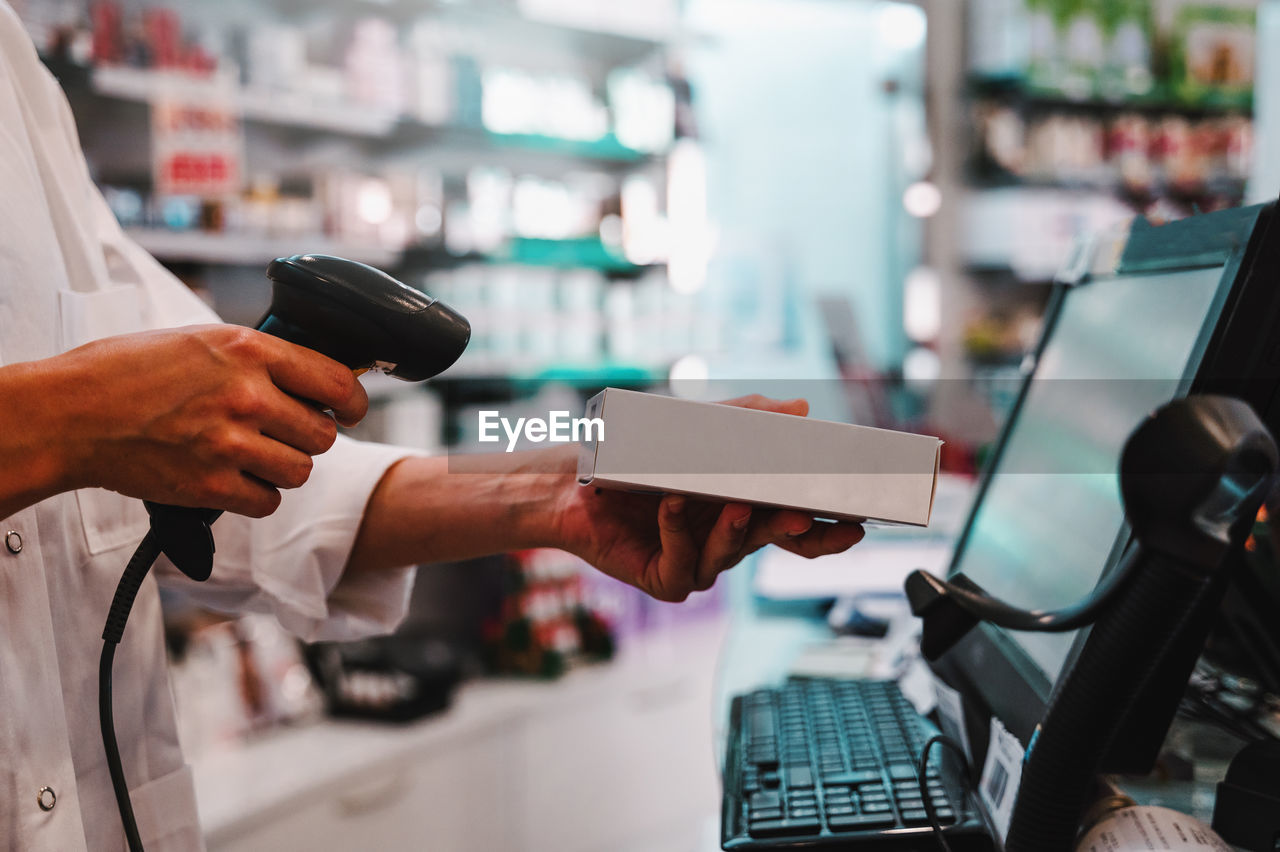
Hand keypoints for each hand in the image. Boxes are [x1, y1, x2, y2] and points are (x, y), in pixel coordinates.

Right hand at [32, 325, 366, 516]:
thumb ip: (256, 358)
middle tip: (285, 435)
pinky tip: (236, 480)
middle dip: (310, 438)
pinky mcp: (210, 485)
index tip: (350, 409)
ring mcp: (229, 442)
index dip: (353, 401)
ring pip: (301, 471)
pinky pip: (267, 502)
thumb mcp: (201, 341)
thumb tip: (308, 375)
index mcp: (249, 350)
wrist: (72, 413)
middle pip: (324, 434)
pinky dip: (257, 496)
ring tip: (257, 457)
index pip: (336, 381)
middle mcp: (247, 395)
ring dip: (285, 469)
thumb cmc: (129, 372)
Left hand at [553, 395, 864, 600]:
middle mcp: (725, 539)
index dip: (826, 529)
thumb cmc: (633, 458)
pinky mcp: (666, 578)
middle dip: (794, 532)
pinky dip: (679, 532)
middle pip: (771, 541)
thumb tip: (800, 409)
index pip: (795, 524)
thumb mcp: (695, 430)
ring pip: (729, 555)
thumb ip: (744, 421)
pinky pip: (683, 562)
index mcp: (742, 508)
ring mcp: (697, 562)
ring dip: (734, 531)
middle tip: (808, 517)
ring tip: (736, 508)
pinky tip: (673, 506)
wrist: (572, 484)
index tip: (858, 522)